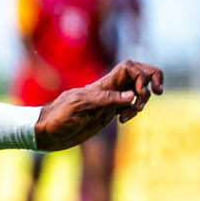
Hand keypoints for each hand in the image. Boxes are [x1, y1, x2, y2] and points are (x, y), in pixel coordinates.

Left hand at [36, 61, 163, 151]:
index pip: (129, 67)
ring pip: (136, 90)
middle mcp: (108, 90)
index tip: (141, 93)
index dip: (142, 75)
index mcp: (102, 85)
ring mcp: (110, 101)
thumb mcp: (79, 106)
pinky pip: (129, 105)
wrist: (46, 133)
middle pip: (138, 74)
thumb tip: (131, 95)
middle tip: (154, 94)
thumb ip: (105, 100)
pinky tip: (122, 120)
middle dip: (152, 80)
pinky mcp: (108, 113)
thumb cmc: (58, 118)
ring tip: (128, 115)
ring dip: (142, 100)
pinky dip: (134, 110)